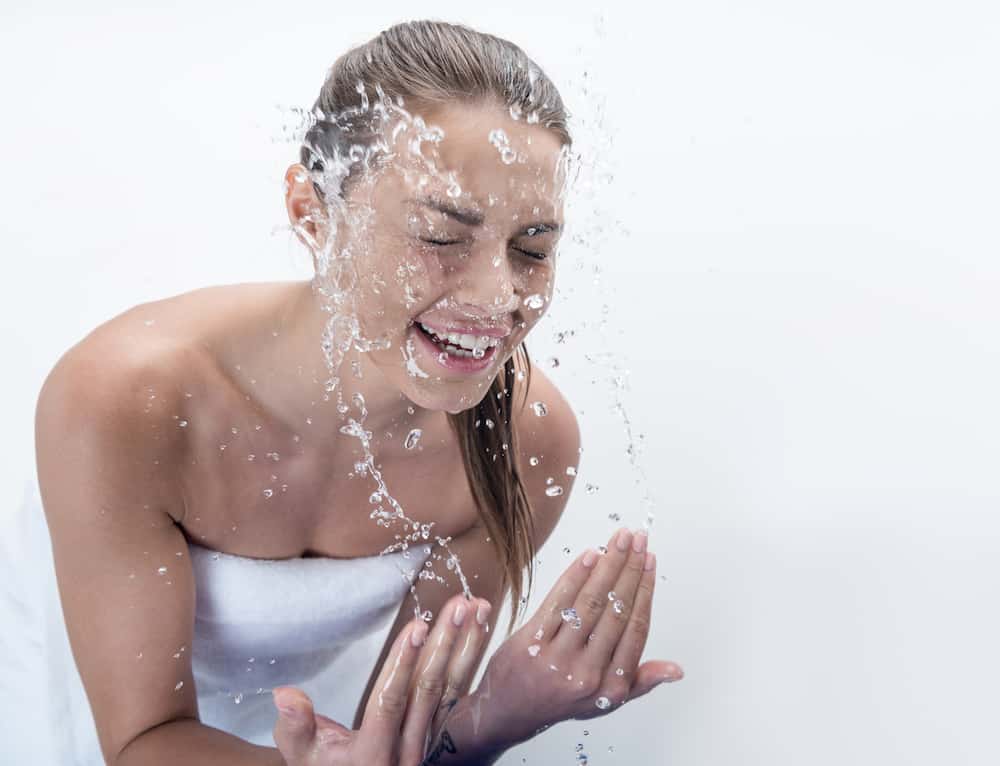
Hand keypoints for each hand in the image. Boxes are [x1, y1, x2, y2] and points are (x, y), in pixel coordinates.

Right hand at [272, 593, 492, 765]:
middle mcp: (408, 752)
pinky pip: (458, 693)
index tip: (416, 627)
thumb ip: (296, 728)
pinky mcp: (440, 733)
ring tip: (476, 609)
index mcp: (374, 757)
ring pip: (451, 691)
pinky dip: (469, 659)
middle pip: (429, 692)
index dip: (403, 664)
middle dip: (444, 645)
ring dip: (465, 647)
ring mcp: (429, 743)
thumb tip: (287, 695)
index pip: (391, 703)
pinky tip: (478, 632)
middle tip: (458, 607)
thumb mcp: (304, 757)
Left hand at [463, 528, 682, 746]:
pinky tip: (590, 555)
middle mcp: (587, 673)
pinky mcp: (532, 642)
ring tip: (620, 539)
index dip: (645, 591)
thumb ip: (639, 681)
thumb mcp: (604, 702)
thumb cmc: (560, 700)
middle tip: (639, 539)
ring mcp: (558, 657)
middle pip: (616, 611)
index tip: (650, 562)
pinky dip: (576, 576)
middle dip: (630, 569)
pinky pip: (559, 603)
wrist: (507, 710)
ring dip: (608, 565)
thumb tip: (676, 670)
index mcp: (611, 687)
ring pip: (590, 603)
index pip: (635, 630)